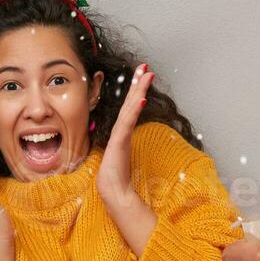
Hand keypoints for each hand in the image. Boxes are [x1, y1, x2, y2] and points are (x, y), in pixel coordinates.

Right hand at [95, 61, 153, 209]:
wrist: (113, 193)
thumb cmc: (118, 178)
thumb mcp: (126, 158)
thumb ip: (128, 147)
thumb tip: (134, 143)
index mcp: (122, 133)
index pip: (130, 107)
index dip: (136, 91)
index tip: (142, 75)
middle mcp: (120, 131)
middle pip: (130, 102)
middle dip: (137, 84)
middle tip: (145, 66)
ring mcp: (119, 136)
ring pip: (129, 108)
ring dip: (138, 90)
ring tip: (146, 74)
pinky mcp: (119, 143)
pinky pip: (128, 123)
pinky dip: (134, 110)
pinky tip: (142, 99)